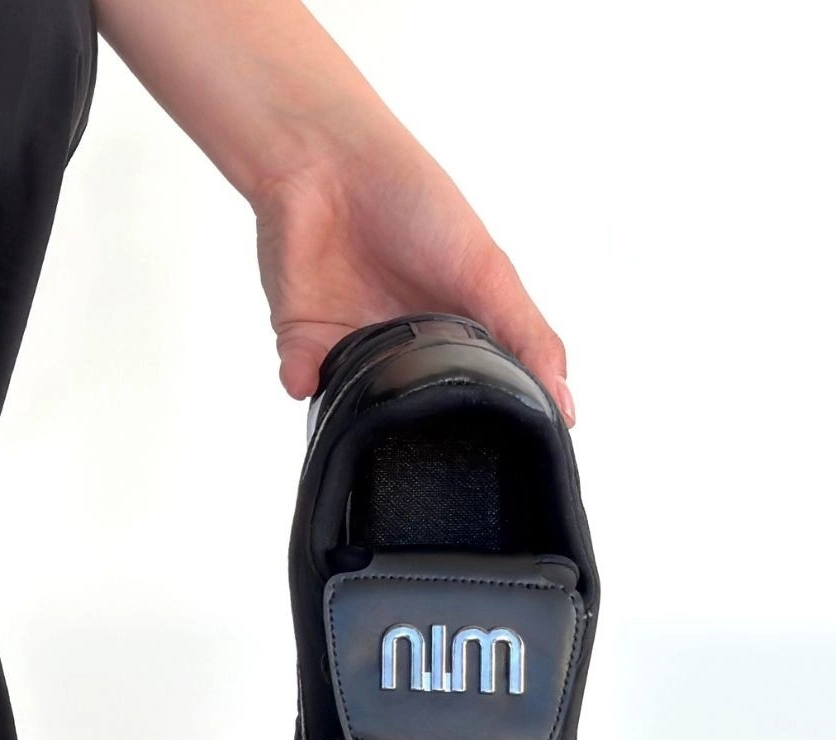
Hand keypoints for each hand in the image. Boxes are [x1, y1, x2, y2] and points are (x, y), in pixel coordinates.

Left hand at [255, 127, 573, 423]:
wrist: (328, 159)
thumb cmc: (414, 199)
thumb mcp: (488, 272)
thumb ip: (526, 340)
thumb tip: (564, 411)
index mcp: (452, 334)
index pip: (470, 397)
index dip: (476, 426)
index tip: (484, 454)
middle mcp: (401, 346)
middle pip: (408, 415)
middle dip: (410, 433)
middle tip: (417, 443)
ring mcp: (349, 346)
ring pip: (352, 409)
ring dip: (354, 414)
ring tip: (364, 410)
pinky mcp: (301, 339)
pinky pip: (300, 382)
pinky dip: (304, 384)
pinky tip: (312, 374)